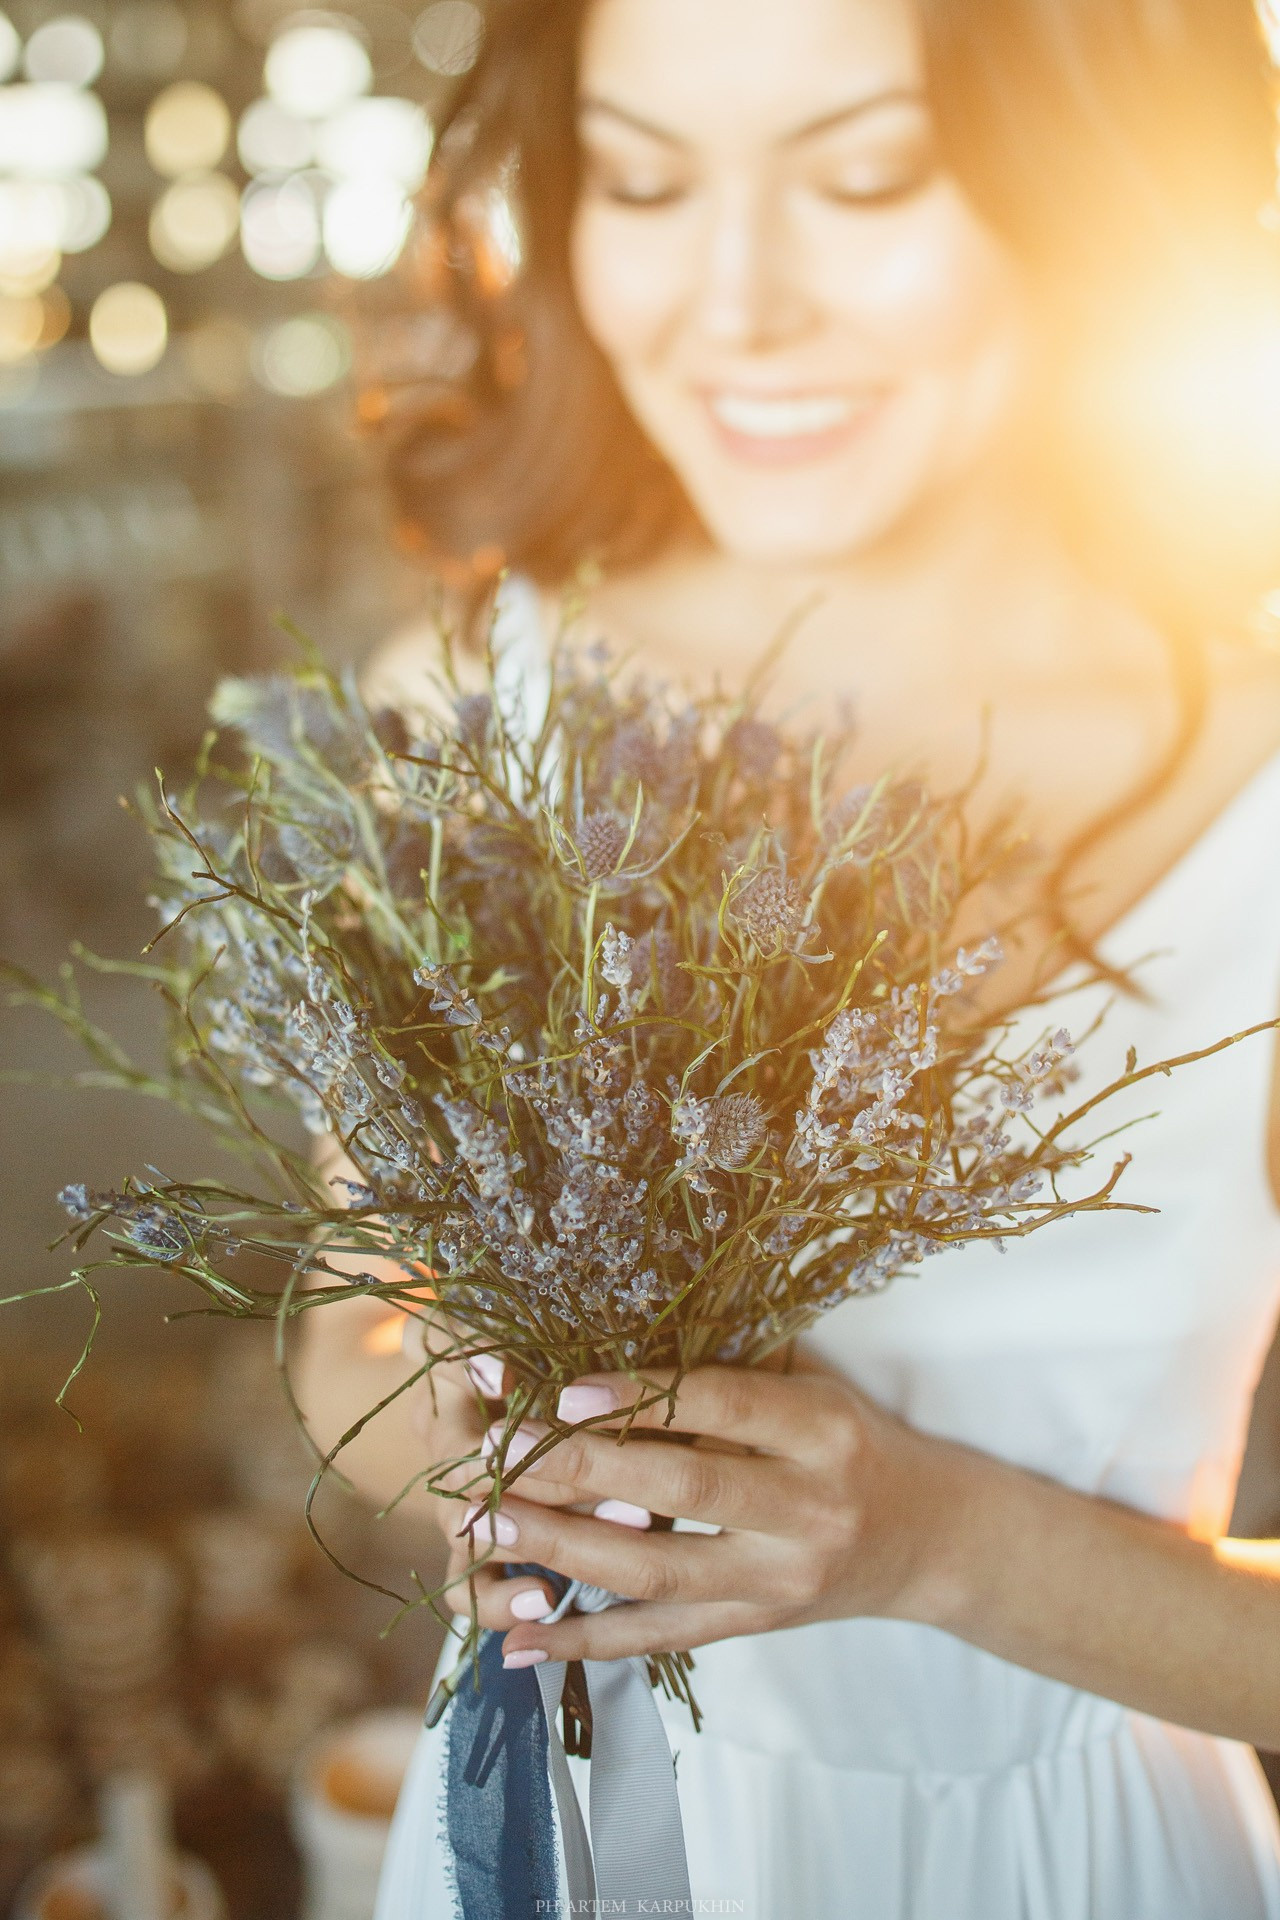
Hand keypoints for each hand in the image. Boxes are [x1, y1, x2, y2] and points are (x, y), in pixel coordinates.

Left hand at [443, 1358, 966, 1667]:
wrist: (928, 1540)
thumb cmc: (853, 1441)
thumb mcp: (813, 1388)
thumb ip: (729, 1368)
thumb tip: (612, 1328)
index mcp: (823, 1432)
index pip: (722, 1408)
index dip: (641, 1397)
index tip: (560, 1391)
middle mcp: (806, 1510)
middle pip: (683, 1491)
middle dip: (579, 1471)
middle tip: (495, 1455)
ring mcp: (778, 1581)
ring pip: (660, 1574)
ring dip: (564, 1550)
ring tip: (487, 1526)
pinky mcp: (753, 1629)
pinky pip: (661, 1640)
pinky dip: (586, 1642)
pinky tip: (518, 1642)